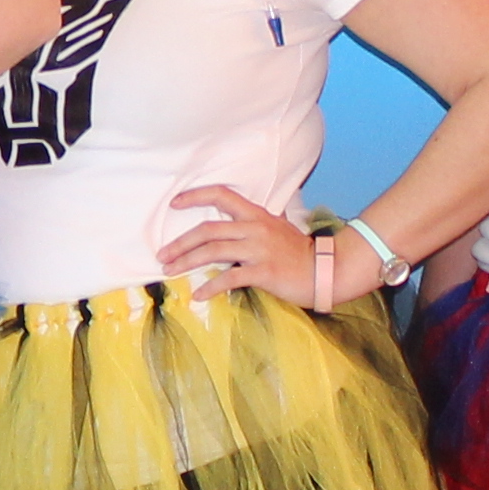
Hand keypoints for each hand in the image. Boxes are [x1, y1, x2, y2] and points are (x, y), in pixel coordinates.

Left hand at [157, 187, 321, 307]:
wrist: (326, 270)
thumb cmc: (300, 252)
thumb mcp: (279, 227)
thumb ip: (259, 221)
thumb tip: (242, 217)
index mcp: (256, 215)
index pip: (222, 195)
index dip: (196, 196)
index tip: (174, 203)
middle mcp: (254, 228)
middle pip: (208, 230)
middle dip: (181, 242)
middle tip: (162, 255)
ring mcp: (258, 250)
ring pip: (213, 251)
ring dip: (187, 261)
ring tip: (170, 271)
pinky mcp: (263, 272)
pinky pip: (229, 278)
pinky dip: (210, 286)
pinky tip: (198, 295)